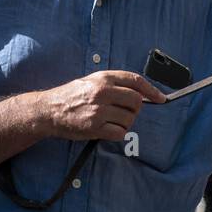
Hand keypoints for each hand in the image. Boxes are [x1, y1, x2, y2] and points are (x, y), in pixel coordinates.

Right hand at [34, 70, 166, 141]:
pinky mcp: (94, 127)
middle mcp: (102, 92)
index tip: (161, 98)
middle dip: (135, 110)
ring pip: (129, 119)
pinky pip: (119, 133)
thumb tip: (140, 94)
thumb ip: (114, 84)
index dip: (151, 90)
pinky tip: (107, 130)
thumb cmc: (72, 96)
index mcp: (103, 78)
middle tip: (125, 113)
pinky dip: (117, 133)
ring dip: (124, 123)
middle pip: (136, 102)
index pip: (135, 81)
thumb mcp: (91, 81)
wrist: (50, 110)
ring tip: (110, 121)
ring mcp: (98, 110)